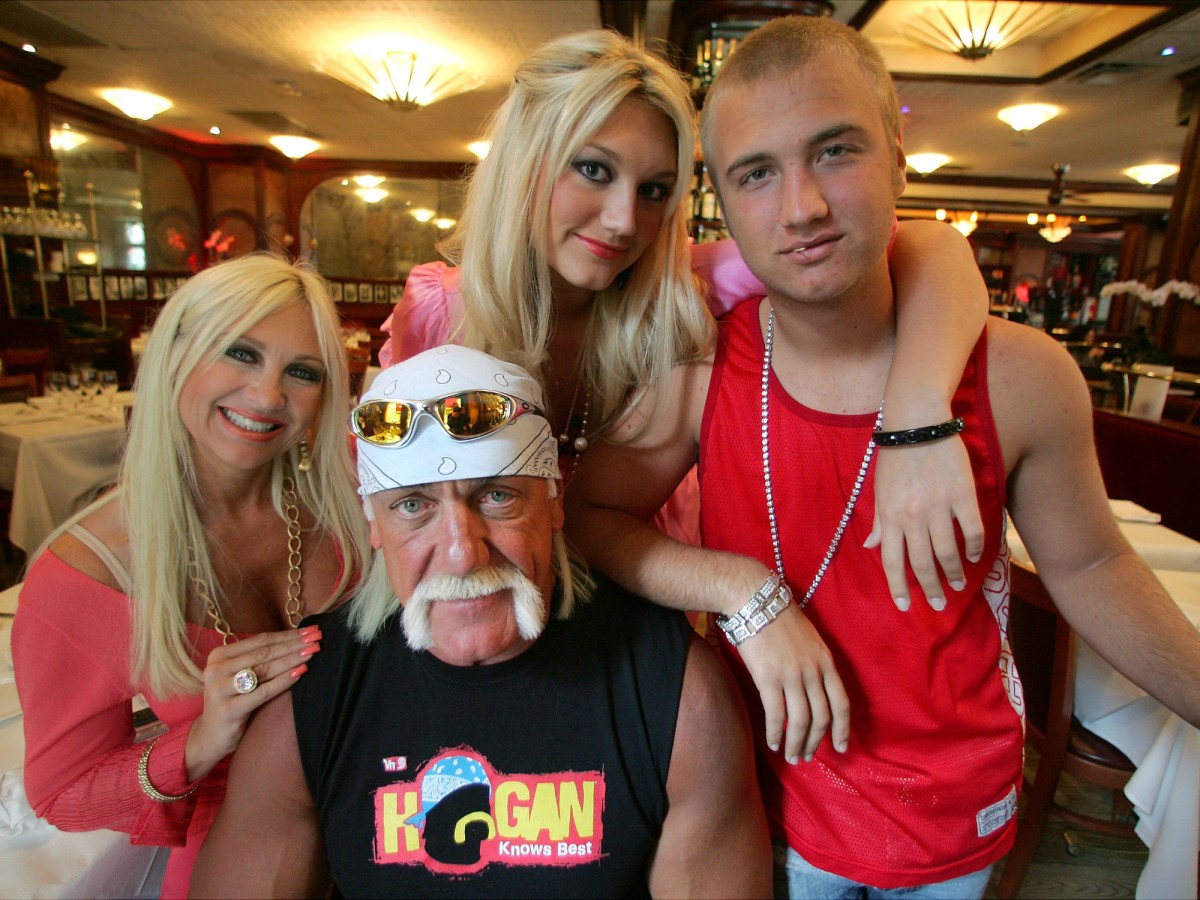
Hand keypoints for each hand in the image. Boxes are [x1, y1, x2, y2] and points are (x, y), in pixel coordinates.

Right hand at [185, 625, 320, 781]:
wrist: (211, 736)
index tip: (311, 630)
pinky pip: (263, 692)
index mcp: (219, 655)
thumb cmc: (232, 700)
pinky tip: (301, 672)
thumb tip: (296, 638)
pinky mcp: (229, 710)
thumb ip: (257, 658)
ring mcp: (220, 689)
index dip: (288, 634)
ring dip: (292, 658)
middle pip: (264, 652)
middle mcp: (216, 669)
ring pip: (265, 669)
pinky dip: (284, 681)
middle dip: (294, 644)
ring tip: (313, 651)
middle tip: (318, 637)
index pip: (260, 640)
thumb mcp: (238, 675)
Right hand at [737, 605, 848, 763]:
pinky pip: (776, 714)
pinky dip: (776, 733)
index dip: (842, 729)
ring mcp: (792, 676)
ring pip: (800, 721)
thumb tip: (811, 688)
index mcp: (826, 661)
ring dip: (796, 743)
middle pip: (821, 717)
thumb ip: (814, 663)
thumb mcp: (809, 638)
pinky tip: (773, 743)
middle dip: (816, 741)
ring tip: (791, 756)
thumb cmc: (779, 616)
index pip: (841, 703)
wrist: (756, 600)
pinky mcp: (769, 678)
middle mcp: (813, 672)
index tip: (840, 747)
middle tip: (806, 756)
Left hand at [865, 435, 983, 610]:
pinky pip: (971, 529)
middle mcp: (912, 516)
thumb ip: (880, 521)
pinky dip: (974, 547)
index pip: (891, 561)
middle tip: (937, 604)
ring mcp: (938, 506)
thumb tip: (871, 546)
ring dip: (953, 573)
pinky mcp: (962, 494)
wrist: (917, 422)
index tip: (904, 606)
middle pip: (921, 562)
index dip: (897, 587)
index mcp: (889, 516)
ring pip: (947, 551)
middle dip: (929, 588)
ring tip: (956, 585)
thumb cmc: (895, 456)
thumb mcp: (879, 490)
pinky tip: (974, 557)